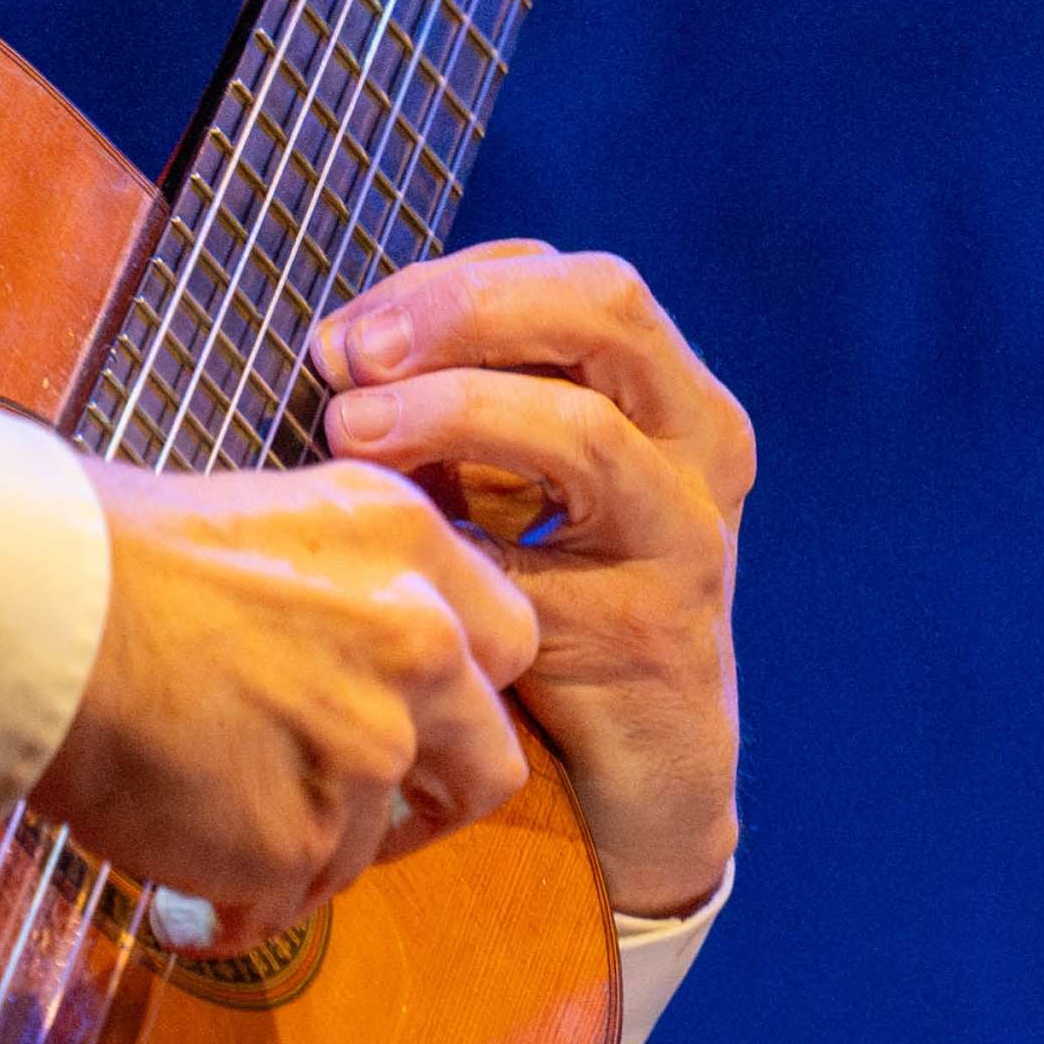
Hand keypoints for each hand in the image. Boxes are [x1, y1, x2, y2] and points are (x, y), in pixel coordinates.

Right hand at [30, 458, 537, 948]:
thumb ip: (342, 582)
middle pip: (488, 764)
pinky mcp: (299, 841)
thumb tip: (341, 644)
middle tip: (350, 808)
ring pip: (369, 844)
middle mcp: (417, 645)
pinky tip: (176, 889)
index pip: (506, 644)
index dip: (459, 695)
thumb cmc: (102, 548)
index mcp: (406, 546)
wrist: (29, 609)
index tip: (411, 716)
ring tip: (210, 831)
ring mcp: (366, 752)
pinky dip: (231, 904)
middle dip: (427, 800)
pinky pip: (283, 904)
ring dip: (302, 851)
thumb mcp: (264, 517)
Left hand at [312, 240, 751, 916]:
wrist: (636, 765)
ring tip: (347, 431)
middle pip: (603, 306)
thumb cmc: (554, 603)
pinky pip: (537, 569)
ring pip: (580, 429)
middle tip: (350, 355)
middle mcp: (700, 444)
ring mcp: (686, 534)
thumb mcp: (512, 484)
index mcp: (666, 389)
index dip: (451, 284)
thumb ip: (460, 411)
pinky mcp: (649, 629)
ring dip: (448, 415)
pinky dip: (452, 550)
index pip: (567, 278)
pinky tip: (388, 557)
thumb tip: (342, 347)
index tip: (350, 330)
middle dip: (460, 312)